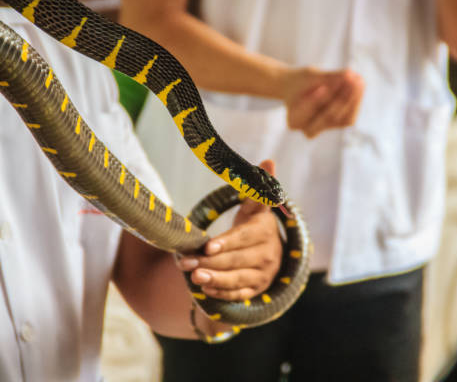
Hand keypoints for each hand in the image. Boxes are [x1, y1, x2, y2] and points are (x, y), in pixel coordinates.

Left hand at [177, 160, 281, 300]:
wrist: (270, 249)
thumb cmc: (254, 222)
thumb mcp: (256, 203)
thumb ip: (257, 185)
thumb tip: (269, 161)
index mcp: (264, 229)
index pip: (244, 237)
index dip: (226, 242)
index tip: (207, 246)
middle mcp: (268, 253)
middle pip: (236, 260)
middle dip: (210, 262)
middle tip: (186, 263)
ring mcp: (263, 274)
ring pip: (237, 279)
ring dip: (215, 280)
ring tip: (194, 277)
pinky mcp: (257, 289)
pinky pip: (239, 294)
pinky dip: (223, 293)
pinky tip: (205, 290)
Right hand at [282, 67, 363, 138]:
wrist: (299, 88)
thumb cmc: (301, 81)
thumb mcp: (309, 76)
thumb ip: (327, 78)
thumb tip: (349, 76)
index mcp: (294, 121)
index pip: (307, 112)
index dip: (315, 101)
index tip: (322, 87)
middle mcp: (308, 130)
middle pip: (327, 117)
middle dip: (340, 96)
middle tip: (350, 79)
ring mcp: (324, 129)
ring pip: (342, 119)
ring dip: (352, 98)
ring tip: (358, 79)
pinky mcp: (337, 125)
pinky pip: (349, 117)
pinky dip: (356, 100)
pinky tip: (360, 84)